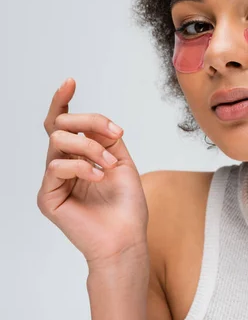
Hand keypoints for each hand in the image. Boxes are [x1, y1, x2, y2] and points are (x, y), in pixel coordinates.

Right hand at [37, 78, 148, 270]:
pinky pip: (57, 166)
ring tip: (108, 164)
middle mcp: (63, 164)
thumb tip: (92, 120)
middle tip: (115, 135)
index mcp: (79, 155)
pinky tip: (97, 177)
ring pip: (58, 140)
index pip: (63, 123)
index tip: (70, 82)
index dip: (62, 100)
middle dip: (90, 122)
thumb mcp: (121, 159)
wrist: (126, 238)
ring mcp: (54, 180)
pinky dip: (81, 166)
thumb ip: (105, 137)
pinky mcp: (48, 197)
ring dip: (90, 146)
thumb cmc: (126, 205)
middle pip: (60, 124)